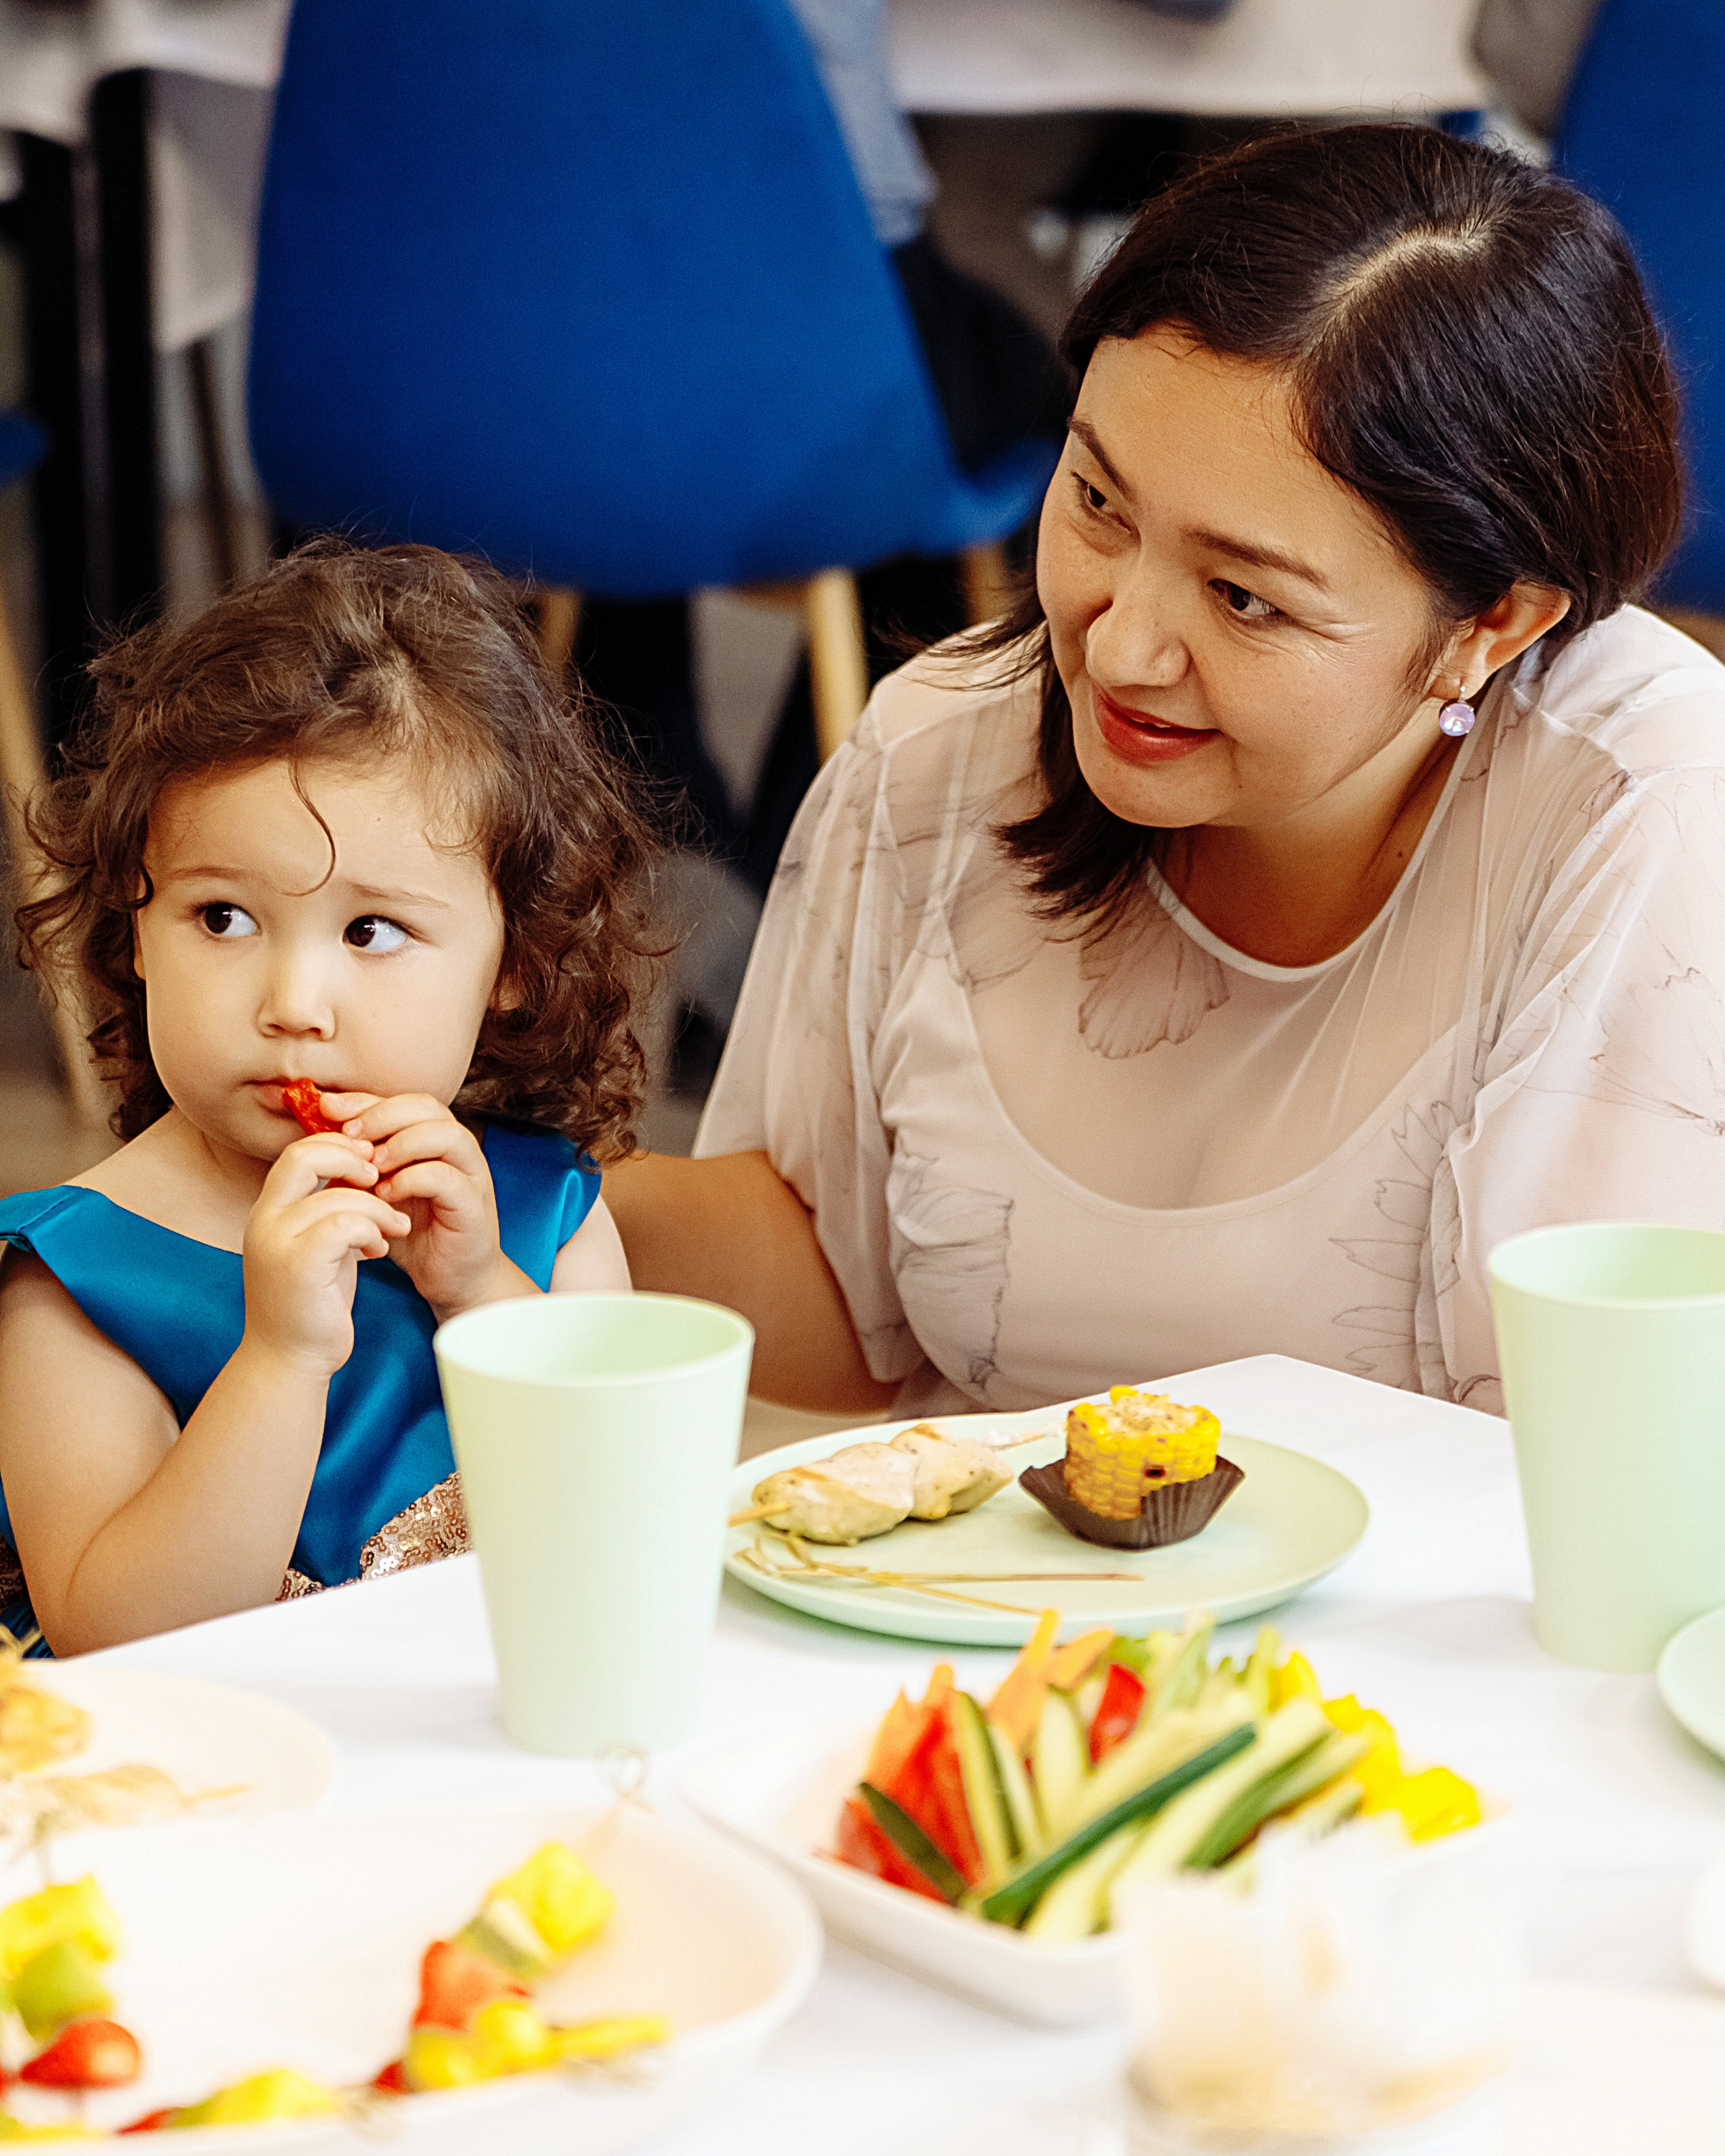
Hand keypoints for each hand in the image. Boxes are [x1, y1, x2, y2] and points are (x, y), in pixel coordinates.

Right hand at [241, 1134, 411, 1377]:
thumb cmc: (311, 1304)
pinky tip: (380, 1249)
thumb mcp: (318, 1247)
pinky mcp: (299, 1265)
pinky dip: (372, 1230)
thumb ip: (328, 1211)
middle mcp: (264, 1221)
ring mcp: (277, 1242)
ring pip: (339, 1196)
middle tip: (381, 1177)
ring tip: (394, 1228)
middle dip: (352, 1158)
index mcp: (268, 1211)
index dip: (338, 1147)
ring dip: (379, 1208)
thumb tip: (363, 1174)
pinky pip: (345, 1225)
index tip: (370, 1162)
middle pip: (305, 1155)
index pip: (298, 1152)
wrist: (289, 1360)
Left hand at [320, 1093, 532, 1321]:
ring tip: (370, 1165)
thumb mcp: (375, 1191)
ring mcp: (471, 1175)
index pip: (401, 1101)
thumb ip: (357, 1163)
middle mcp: (457, 1149)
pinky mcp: (474, 1205)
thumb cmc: (412, 1233)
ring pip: (444, 1134)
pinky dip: (411, 1180)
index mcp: (433, 1139)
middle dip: (382, 1114)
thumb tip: (316, 1135)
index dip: (364, 1100)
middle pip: (427, 1106)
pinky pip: (446, 1178)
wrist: (450, 1280)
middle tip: (349, 1135)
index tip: (327, 1108)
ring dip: (401, 1144)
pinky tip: (385, 1194)